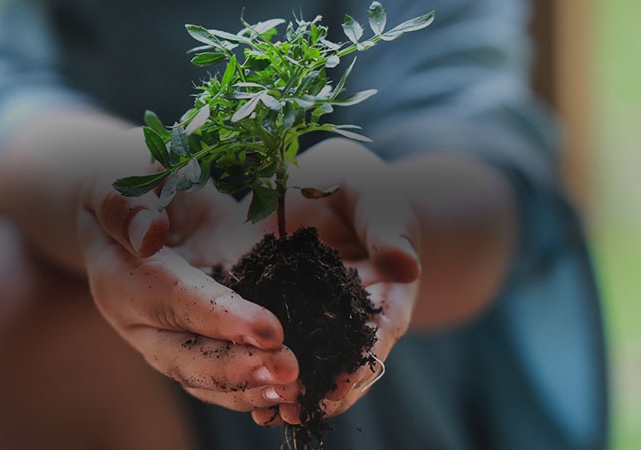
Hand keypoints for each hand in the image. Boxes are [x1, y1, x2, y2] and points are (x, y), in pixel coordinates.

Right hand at [75, 161, 300, 412]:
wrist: (122, 213)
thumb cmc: (124, 185)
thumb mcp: (115, 180)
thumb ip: (127, 205)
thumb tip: (150, 234)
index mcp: (120, 278)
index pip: (173, 301)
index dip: (220, 317)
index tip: (269, 329)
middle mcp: (139, 322)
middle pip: (185, 357)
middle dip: (238, 368)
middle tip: (289, 371)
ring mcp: (163, 341)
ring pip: (202, 380)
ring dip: (249, 388)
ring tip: (294, 390)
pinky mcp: (189, 346)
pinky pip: (216, 380)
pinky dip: (250, 391)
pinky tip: (289, 395)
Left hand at [250, 138, 420, 425]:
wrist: (327, 187)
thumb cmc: (362, 190)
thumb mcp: (378, 199)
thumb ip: (389, 228)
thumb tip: (406, 264)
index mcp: (384, 296)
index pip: (377, 337)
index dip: (359, 364)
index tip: (337, 385)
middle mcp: (350, 319)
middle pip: (341, 365)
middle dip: (319, 392)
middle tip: (292, 409)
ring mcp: (314, 321)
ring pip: (304, 363)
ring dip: (285, 389)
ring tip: (264, 410)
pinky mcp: (277, 313)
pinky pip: (269, 345)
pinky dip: (256, 366)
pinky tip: (234, 383)